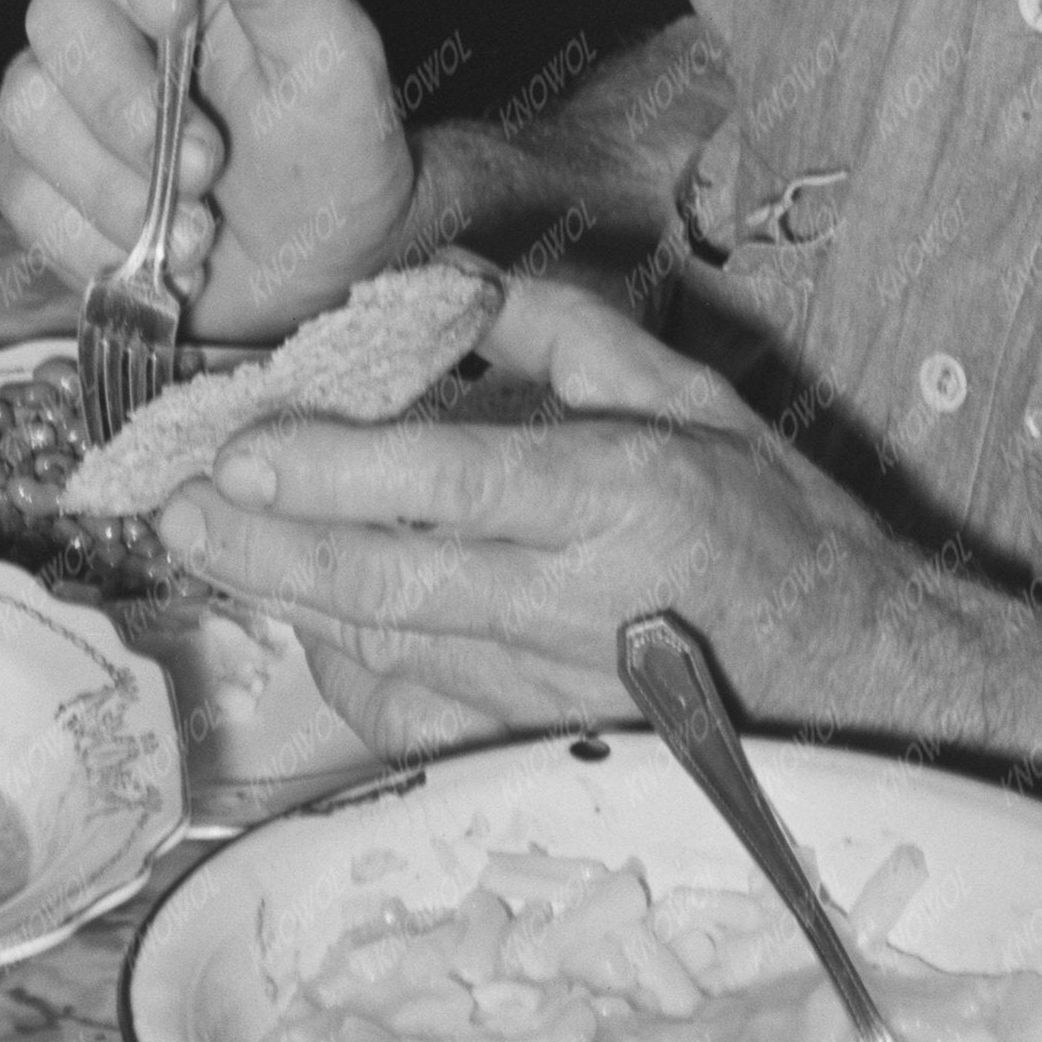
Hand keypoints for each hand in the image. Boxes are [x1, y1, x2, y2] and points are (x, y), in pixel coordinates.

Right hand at [0, 0, 416, 336]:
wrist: (329, 269)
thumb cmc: (338, 143)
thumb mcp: (331, 50)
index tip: (177, 11)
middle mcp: (107, 14)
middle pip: (54, 13)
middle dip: (131, 103)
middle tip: (213, 163)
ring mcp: (64, 97)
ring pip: (28, 106)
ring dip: (118, 183)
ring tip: (199, 226)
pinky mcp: (39, 176)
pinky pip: (22, 191)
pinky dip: (95, 234)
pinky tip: (159, 251)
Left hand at [153, 272, 929, 756]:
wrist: (866, 687)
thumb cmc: (784, 530)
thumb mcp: (700, 398)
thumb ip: (573, 340)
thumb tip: (456, 293)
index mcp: (623, 498)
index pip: (456, 485)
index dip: (340, 470)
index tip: (244, 446)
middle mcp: (579, 604)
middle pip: (394, 583)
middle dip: (272, 544)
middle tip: (176, 505)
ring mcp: (557, 693)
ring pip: (392, 653)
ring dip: (289, 601)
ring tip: (205, 547)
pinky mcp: (548, 748)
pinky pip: (423, 721)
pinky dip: (351, 677)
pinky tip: (300, 626)